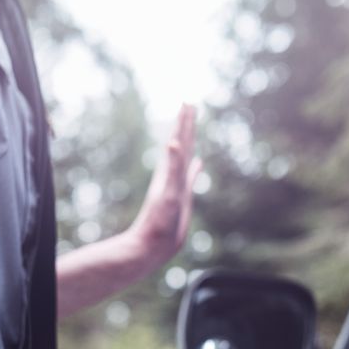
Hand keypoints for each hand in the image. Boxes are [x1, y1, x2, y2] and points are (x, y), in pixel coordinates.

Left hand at [128, 103, 201, 263]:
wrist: (151, 246)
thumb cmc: (158, 222)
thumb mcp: (167, 192)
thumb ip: (173, 167)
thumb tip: (173, 141)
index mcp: (170, 172)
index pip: (180, 140)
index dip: (184, 122)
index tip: (187, 102)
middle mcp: (172, 176)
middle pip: (182, 143)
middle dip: (186, 124)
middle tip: (189, 104)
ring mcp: (176, 186)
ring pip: (184, 157)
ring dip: (189, 141)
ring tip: (192, 127)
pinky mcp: (179, 198)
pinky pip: (188, 177)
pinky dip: (193, 168)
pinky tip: (197, 163)